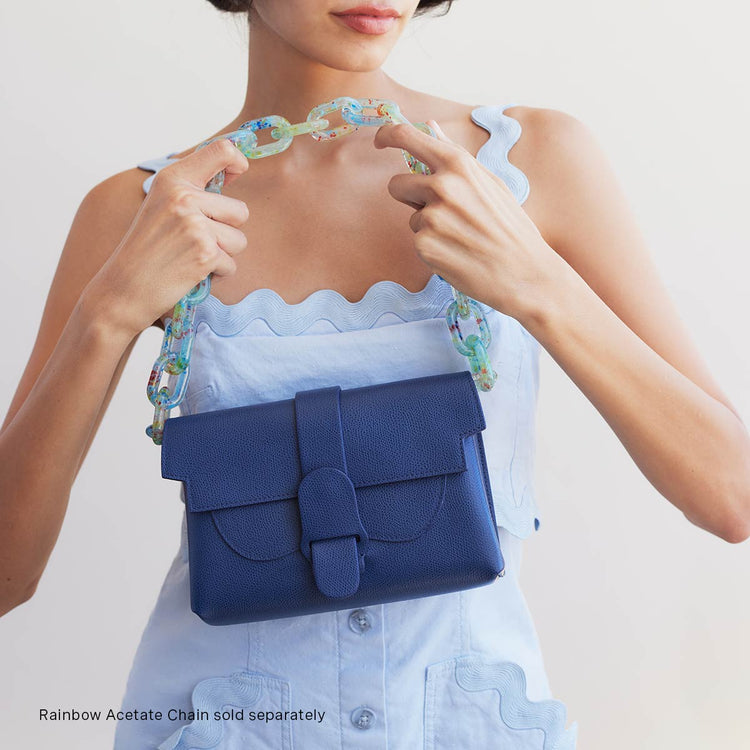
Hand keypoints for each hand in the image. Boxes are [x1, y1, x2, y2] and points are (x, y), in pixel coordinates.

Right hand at [85, 138, 250, 338]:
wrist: (125, 288)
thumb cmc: (147, 248)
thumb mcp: (163, 205)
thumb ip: (193, 187)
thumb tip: (233, 169)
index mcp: (173, 179)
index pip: (222, 150)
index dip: (237, 161)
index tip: (237, 172)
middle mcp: (184, 197)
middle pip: (241, 210)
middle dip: (227, 231)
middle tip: (194, 241)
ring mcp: (195, 225)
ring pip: (239, 240)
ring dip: (223, 254)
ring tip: (191, 256)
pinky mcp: (205, 253)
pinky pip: (232, 263)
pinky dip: (217, 273)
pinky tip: (191, 271)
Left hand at [373, 118, 562, 323]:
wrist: (525, 273)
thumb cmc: (510, 227)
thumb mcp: (489, 182)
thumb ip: (454, 154)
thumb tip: (429, 125)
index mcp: (458, 164)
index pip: (406, 136)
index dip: (387, 135)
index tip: (380, 141)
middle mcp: (442, 186)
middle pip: (397, 184)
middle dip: (411, 198)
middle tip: (444, 214)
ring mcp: (431, 217)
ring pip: (411, 217)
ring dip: (428, 226)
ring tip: (461, 237)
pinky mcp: (424, 246)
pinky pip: (417, 241)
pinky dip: (433, 248)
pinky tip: (458, 253)